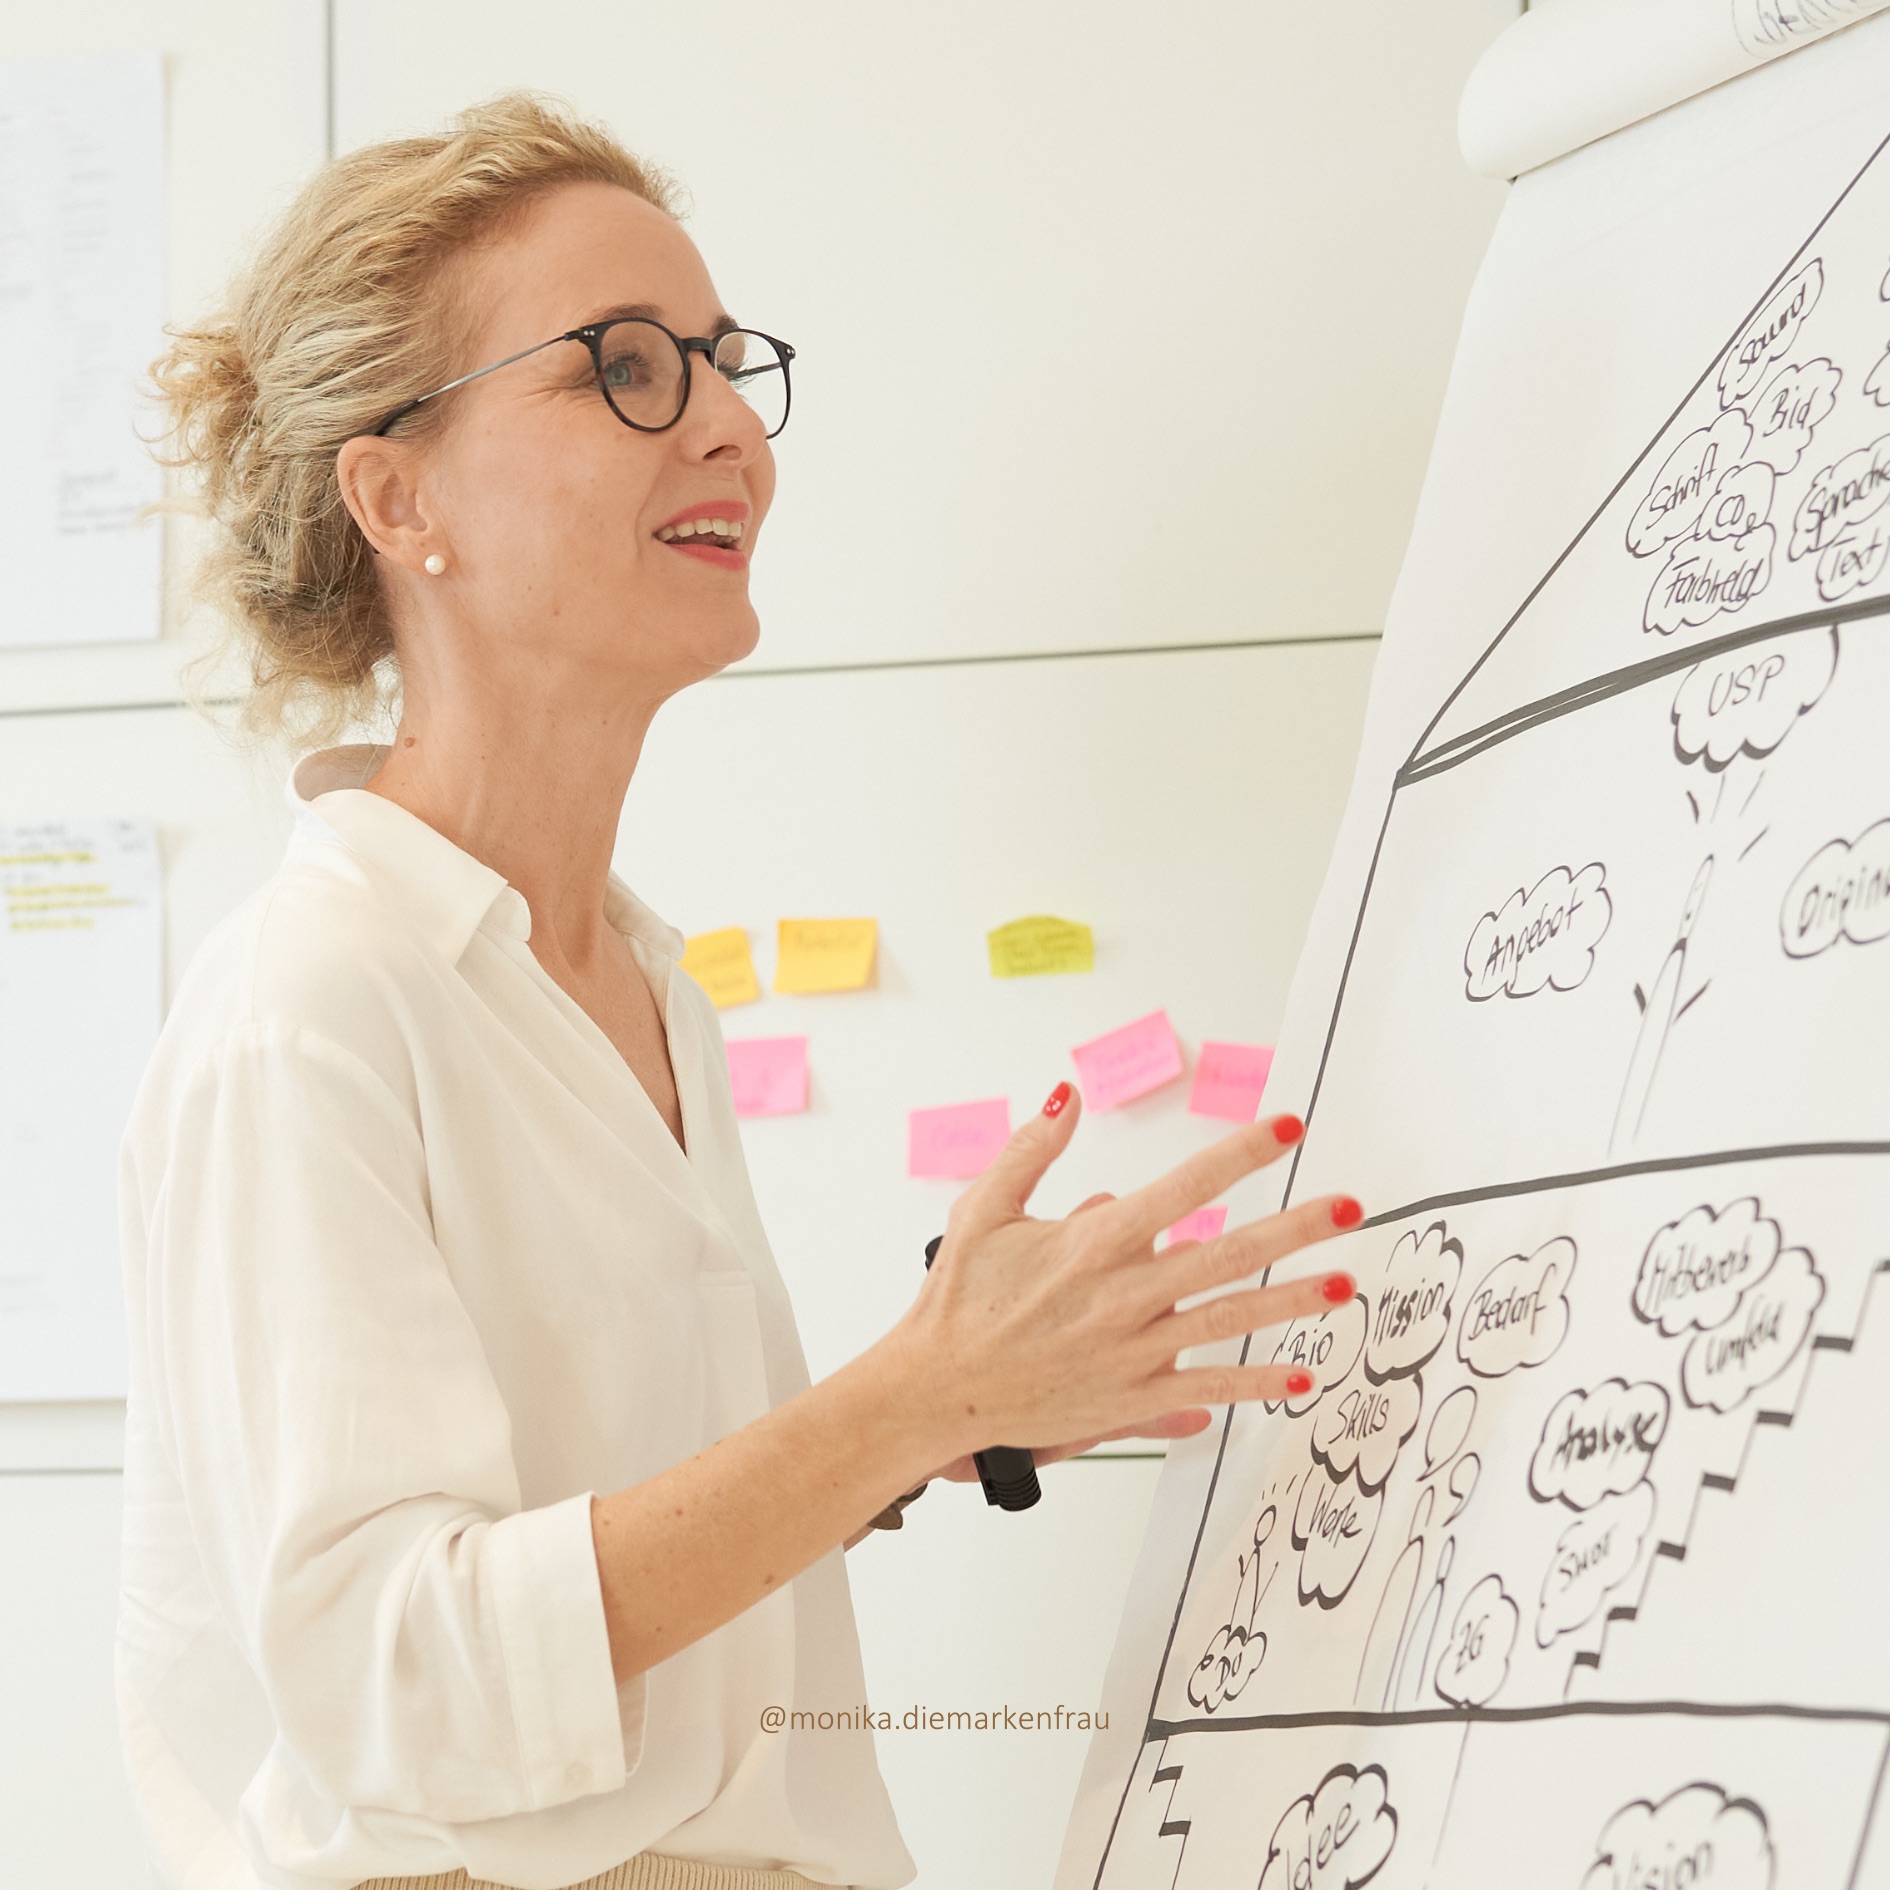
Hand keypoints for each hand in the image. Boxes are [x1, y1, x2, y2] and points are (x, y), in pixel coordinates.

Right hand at [886, 1085, 1361, 1467]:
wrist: (936, 1389)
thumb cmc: (958, 1300)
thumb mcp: (984, 1209)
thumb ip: (1032, 1149)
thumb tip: (1068, 1095)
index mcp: (1092, 1242)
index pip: (1184, 1186)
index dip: (1240, 1153)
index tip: (1286, 1127)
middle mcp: (1123, 1296)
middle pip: (1227, 1253)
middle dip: (1295, 1228)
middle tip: (1349, 1206)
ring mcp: (1133, 1351)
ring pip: (1229, 1320)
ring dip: (1293, 1302)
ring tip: (1344, 1285)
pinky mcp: (1131, 1400)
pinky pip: (1206, 1388)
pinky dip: (1256, 1383)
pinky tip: (1301, 1376)